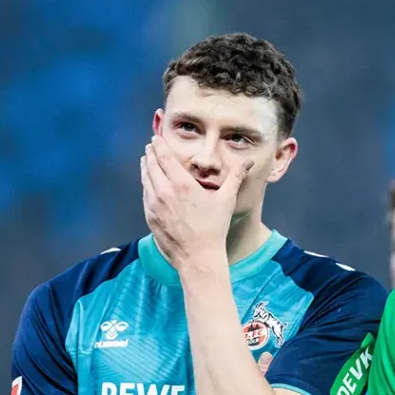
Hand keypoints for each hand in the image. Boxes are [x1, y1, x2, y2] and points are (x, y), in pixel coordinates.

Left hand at [140, 136, 252, 266]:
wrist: (198, 256)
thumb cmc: (214, 228)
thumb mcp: (227, 200)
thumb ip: (236, 177)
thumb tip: (249, 161)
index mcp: (182, 184)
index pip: (165, 157)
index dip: (159, 145)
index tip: (156, 138)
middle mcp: (164, 191)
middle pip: (152, 165)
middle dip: (151, 153)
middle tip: (150, 146)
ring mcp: (154, 204)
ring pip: (145, 179)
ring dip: (146, 167)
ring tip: (146, 160)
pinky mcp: (150, 216)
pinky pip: (145, 195)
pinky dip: (145, 184)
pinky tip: (148, 183)